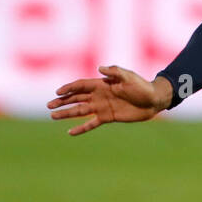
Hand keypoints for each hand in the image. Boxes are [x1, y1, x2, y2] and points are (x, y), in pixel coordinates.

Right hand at [48, 65, 167, 135]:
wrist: (153, 101)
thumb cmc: (142, 86)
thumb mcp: (129, 76)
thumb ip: (114, 72)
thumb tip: (99, 68)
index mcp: (102, 84)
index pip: (80, 85)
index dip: (69, 88)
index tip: (58, 93)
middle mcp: (99, 95)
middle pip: (76, 97)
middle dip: (62, 101)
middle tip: (49, 105)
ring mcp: (102, 107)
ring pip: (80, 110)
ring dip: (66, 113)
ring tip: (53, 116)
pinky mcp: (108, 117)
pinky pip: (91, 123)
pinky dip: (81, 128)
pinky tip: (70, 132)